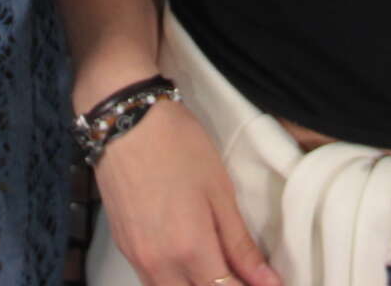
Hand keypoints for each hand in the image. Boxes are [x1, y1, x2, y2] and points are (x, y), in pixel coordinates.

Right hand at [92, 98, 280, 285]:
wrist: (124, 120)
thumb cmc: (176, 145)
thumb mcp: (219, 191)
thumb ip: (241, 244)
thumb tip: (266, 280)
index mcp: (190, 249)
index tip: (267, 283)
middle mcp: (159, 264)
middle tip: (242, 275)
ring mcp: (137, 258)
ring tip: (219, 268)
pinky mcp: (124, 247)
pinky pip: (152, 281)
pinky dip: (175, 280)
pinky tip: (189, 261)